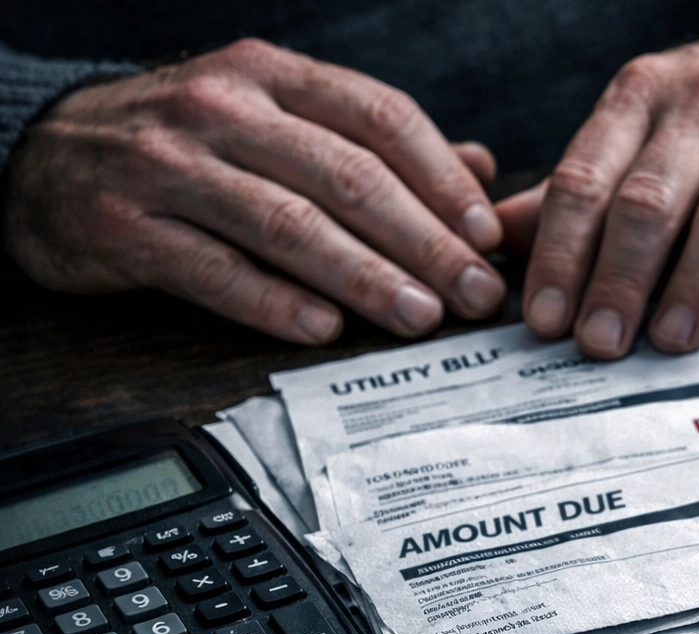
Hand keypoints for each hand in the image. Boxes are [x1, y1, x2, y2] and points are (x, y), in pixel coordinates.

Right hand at [2, 39, 506, 344]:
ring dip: (365, 277)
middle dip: (423, 242)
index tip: (488, 235)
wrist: (46, 158)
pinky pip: (212, 270)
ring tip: (419, 316)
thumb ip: (374, 144)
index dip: (444, 180)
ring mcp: (166, 166)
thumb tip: (481, 172)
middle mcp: (220, 109)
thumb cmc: (188, 144)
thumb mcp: (276, 119)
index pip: (380, 118)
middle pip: (347, 176)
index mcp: (271, 76)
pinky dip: (273, 302)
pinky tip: (325, 328)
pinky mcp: (123, 228)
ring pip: (287, 224)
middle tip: (474, 294)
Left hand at [505, 24, 698, 358]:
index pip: (586, 177)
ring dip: (694, 283)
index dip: (560, 254)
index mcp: (643, 95)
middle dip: (618, 277)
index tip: (546, 320)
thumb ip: (583, 189)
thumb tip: (501, 244)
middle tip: (599, 343)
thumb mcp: (647, 135)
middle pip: (650, 198)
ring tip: (670, 342)